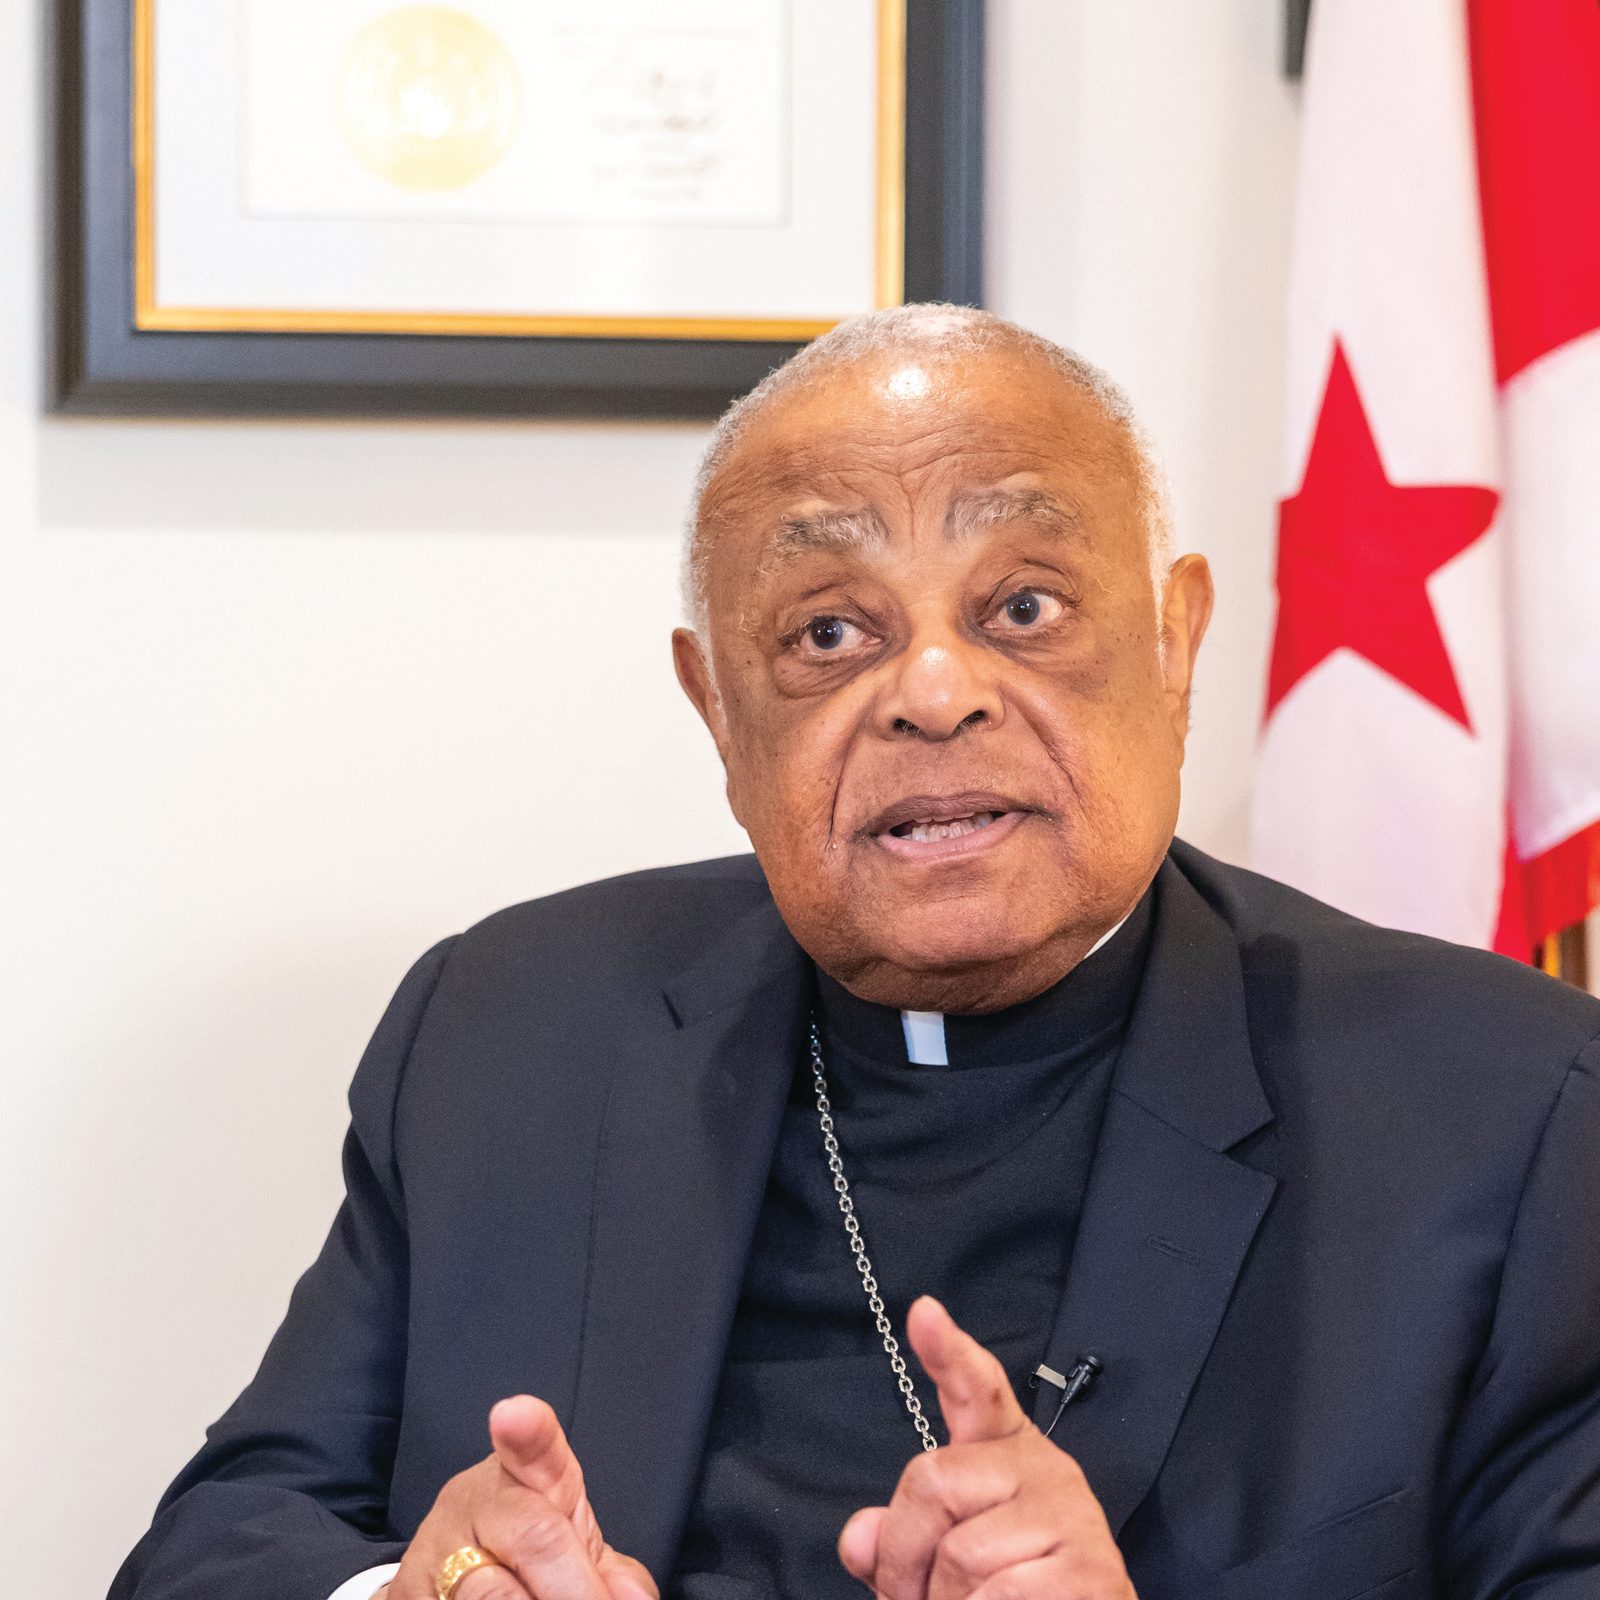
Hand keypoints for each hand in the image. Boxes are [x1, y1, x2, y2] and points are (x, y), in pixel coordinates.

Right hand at [382, 1395, 656, 1599]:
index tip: (513, 1413)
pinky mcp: (406, 1591)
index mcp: (529, 1475)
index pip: (534, 1444)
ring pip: (488, 1593)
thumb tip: (631, 1599)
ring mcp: (433, 1547)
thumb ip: (609, 1572)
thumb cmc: (533, 1557)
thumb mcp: (574, 1551)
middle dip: (573, 1588)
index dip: (526, 1427)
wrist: (455, 1576)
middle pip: (530, 1536)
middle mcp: (475, 1499)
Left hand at [838, 1298, 1134, 1599]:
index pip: (977, 1389)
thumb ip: (900, 1542)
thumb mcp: (945, 1565)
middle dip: (905, 1561)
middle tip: (917, 1599)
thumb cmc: (1009, 1596)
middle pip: (933, 1483)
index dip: (947, 1351)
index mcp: (1005, 1454)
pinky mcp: (1090, 1568)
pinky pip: (1000, 1594)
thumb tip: (860, 1537)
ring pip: (960, 1555)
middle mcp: (1043, 1467)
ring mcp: (1072, 1513)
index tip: (923, 1311)